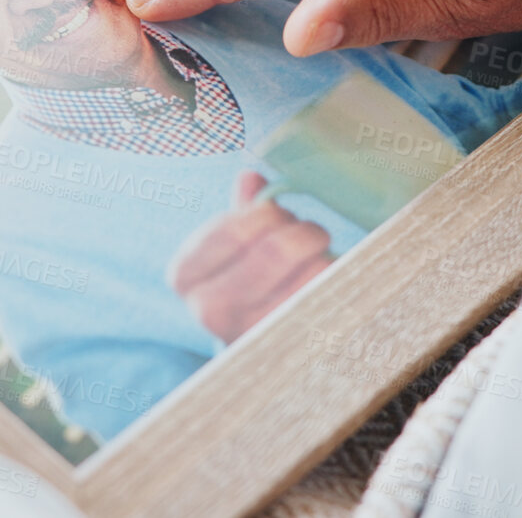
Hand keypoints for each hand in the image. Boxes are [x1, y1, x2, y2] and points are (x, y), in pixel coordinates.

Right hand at [166, 171, 333, 342]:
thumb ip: (241, 210)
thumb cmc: (240, 280)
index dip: (266, 213)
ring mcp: (250, 331)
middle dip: (299, 229)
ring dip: (321, 254)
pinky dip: (336, 276)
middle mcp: (209, 309)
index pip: (234, 230)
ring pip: (310, 270)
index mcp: (185, 275)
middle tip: (309, 230)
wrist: (251, 344)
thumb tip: (251, 178)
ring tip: (315, 255)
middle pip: (275, 250)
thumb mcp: (230, 246)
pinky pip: (330, 295)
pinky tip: (326, 277)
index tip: (277, 215)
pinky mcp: (290, 341)